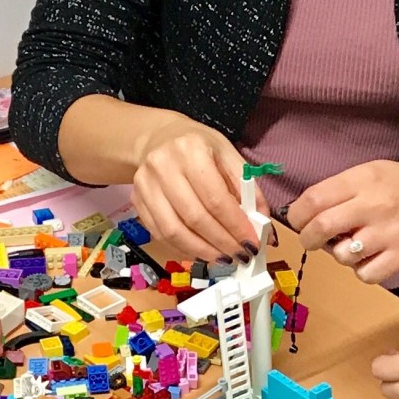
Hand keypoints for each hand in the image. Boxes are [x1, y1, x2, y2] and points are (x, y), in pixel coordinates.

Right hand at [131, 117, 264, 264]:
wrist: (158, 139)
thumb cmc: (199, 148)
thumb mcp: (228, 156)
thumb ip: (246, 188)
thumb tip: (262, 225)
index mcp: (191, 150)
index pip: (216, 198)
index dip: (235, 226)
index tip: (251, 244)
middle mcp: (163, 166)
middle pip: (195, 218)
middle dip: (221, 243)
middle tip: (239, 256)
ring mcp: (145, 186)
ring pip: (174, 231)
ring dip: (201, 251)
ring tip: (222, 259)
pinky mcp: (136, 202)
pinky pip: (160, 235)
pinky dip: (184, 248)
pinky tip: (201, 251)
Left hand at [287, 157, 398, 282]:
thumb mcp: (372, 173)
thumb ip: (340, 191)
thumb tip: (305, 216)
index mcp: (363, 179)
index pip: (313, 200)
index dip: (297, 216)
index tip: (299, 222)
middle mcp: (375, 204)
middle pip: (320, 228)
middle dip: (308, 239)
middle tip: (313, 241)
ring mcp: (390, 233)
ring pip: (341, 256)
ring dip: (339, 255)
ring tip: (354, 245)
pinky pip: (365, 275)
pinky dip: (362, 270)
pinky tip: (372, 258)